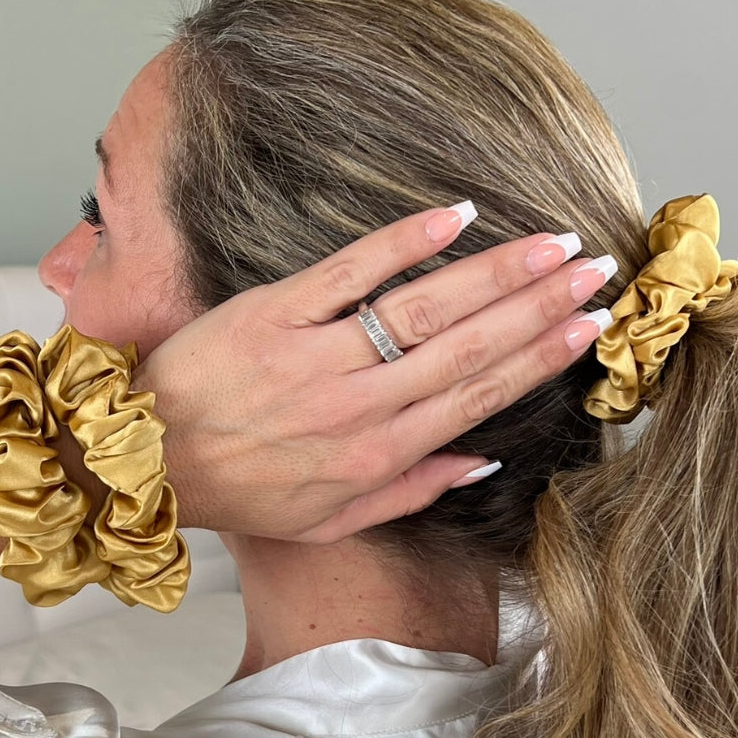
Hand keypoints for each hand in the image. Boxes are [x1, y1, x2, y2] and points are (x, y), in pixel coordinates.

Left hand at [135, 205, 607, 541]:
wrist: (142, 464)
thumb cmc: (238, 493)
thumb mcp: (326, 521)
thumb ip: (408, 492)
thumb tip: (482, 458)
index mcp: (375, 455)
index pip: (477, 396)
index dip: (539, 358)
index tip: (588, 328)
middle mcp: (357, 405)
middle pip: (468, 346)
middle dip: (540, 305)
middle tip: (596, 270)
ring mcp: (316, 356)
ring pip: (425, 309)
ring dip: (496, 273)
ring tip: (551, 244)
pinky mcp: (273, 313)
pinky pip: (349, 271)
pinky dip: (404, 242)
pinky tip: (455, 216)